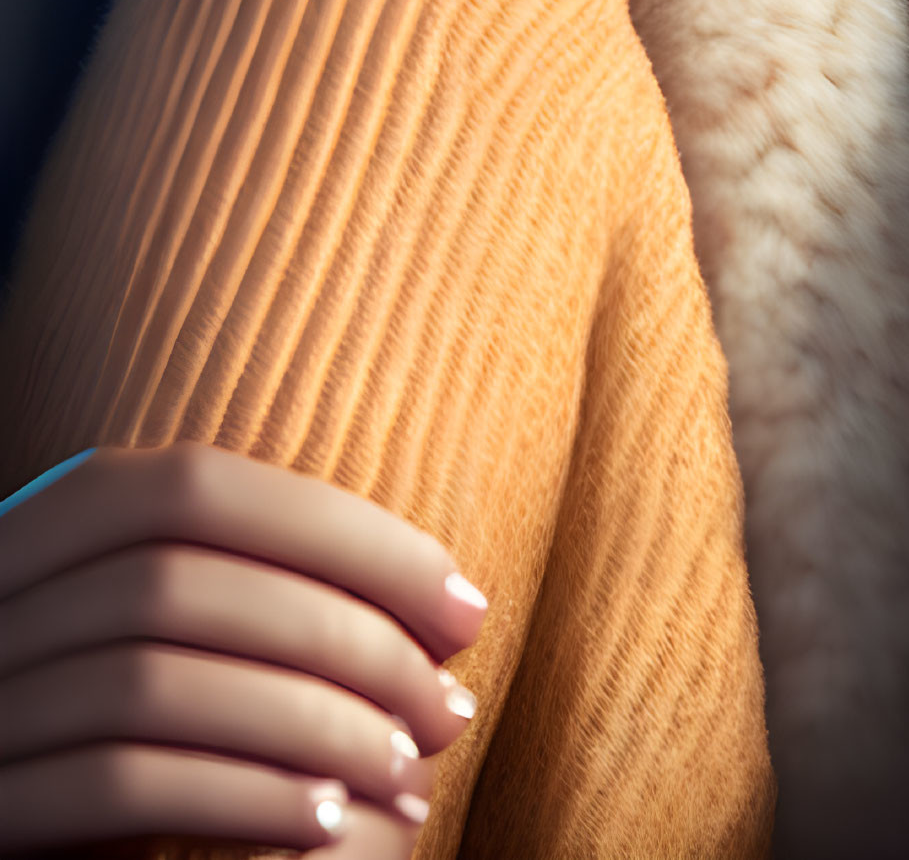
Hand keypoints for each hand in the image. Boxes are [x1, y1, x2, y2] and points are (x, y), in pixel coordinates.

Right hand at [0, 445, 488, 853]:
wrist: (17, 795)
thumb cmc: (128, 706)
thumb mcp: (163, 607)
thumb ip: (259, 576)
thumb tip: (443, 599)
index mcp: (52, 521)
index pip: (199, 488)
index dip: (345, 536)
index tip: (463, 604)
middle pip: (184, 586)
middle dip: (344, 640)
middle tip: (448, 705)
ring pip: (155, 687)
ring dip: (306, 726)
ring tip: (402, 768)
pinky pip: (114, 789)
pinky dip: (234, 797)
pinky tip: (323, 821)